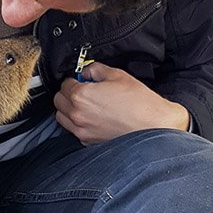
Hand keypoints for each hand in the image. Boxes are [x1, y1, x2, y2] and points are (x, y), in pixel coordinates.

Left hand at [53, 63, 189, 143]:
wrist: (154, 127)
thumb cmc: (140, 103)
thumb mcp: (118, 75)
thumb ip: (96, 69)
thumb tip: (87, 71)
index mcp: (81, 95)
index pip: (64, 84)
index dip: (73, 80)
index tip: (81, 80)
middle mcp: (77, 115)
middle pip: (59, 101)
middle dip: (68, 93)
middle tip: (82, 90)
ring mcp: (82, 131)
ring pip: (61, 117)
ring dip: (68, 109)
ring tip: (85, 105)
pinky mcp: (88, 142)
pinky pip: (73, 130)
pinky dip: (77, 123)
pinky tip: (92, 118)